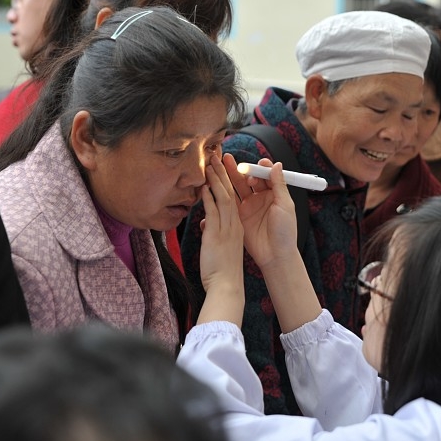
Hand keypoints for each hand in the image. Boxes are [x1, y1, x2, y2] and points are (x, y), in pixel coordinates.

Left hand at [198, 155, 243, 307]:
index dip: (227, 180)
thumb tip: (205, 224)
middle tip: (217, 155)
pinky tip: (203, 185)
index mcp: (236, 225)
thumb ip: (213, 232)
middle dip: (223, 172)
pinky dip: (208, 196)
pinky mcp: (218, 233)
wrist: (226, 285)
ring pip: (223, 196)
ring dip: (216, 178)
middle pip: (230, 191)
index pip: (233, 196)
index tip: (221, 166)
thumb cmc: (222, 269)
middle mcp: (234, 222)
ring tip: (210, 162)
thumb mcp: (220, 246)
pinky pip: (214, 209)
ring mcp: (227, 227)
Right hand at [222, 154, 297, 271]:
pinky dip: (223, 191)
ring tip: (219, 164)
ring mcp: (249, 206)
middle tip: (230, 160)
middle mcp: (260, 198)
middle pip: (248, 178)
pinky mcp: (238, 216)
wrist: (275, 255)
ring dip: (229, 175)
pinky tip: (216, 182)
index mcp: (274, 193)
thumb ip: (279, 184)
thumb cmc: (285, 231)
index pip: (265, 175)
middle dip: (240, 168)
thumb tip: (276, 164)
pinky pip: (229, 201)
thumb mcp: (285, 205)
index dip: (260, 168)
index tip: (258, 164)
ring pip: (237, 187)